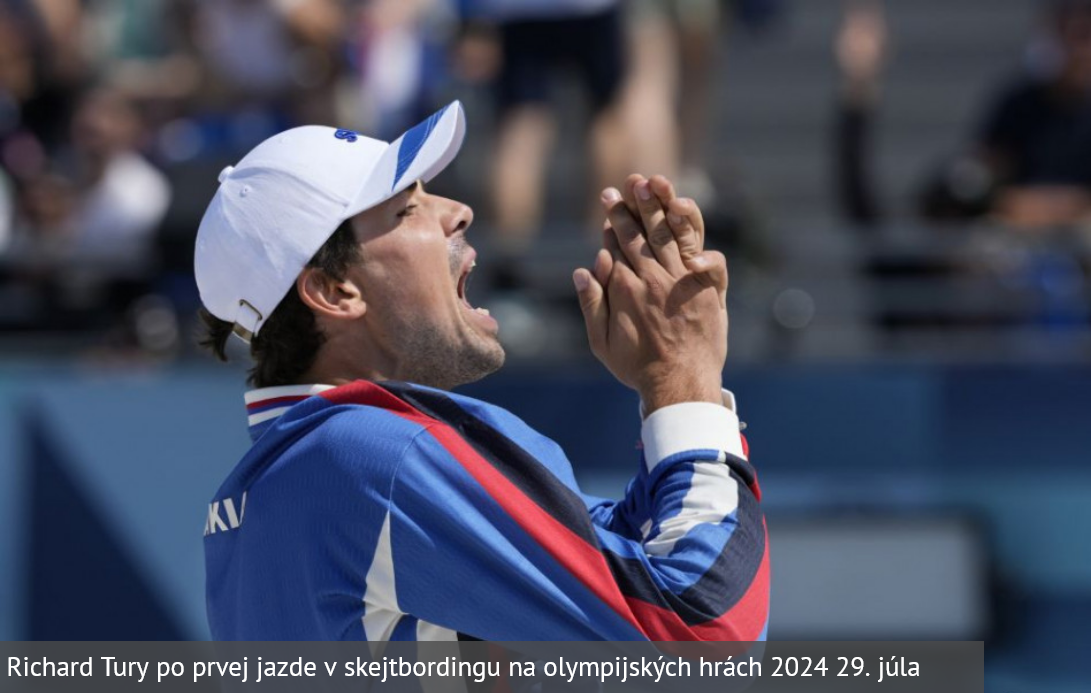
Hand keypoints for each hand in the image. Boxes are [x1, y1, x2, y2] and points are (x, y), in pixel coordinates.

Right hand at [573, 176, 728, 414]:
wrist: (679, 384)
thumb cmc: (637, 367)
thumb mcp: (601, 342)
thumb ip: (591, 304)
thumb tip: (583, 269)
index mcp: (624, 288)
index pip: (617, 244)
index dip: (613, 220)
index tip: (610, 199)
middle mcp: (653, 278)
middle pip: (641, 232)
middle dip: (633, 205)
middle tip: (628, 183)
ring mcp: (682, 280)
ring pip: (670, 234)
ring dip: (661, 206)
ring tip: (655, 182)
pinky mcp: (707, 287)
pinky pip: (705, 253)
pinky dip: (696, 234)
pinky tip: (687, 212)